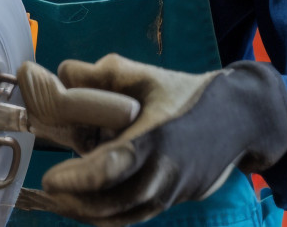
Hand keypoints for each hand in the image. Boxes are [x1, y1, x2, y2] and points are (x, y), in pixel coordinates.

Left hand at [16, 54, 286, 225]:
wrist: (238, 119)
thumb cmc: (187, 94)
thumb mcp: (146, 75)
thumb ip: (103, 73)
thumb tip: (63, 73)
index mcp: (157, 137)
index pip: (116, 165)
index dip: (81, 178)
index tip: (51, 179)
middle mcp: (165, 172)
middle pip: (115, 201)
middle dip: (76, 202)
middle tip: (48, 191)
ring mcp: (171, 191)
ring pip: (123, 215)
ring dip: (87, 212)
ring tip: (58, 199)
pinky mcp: (172, 200)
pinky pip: (134, 216)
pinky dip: (106, 215)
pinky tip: (83, 205)